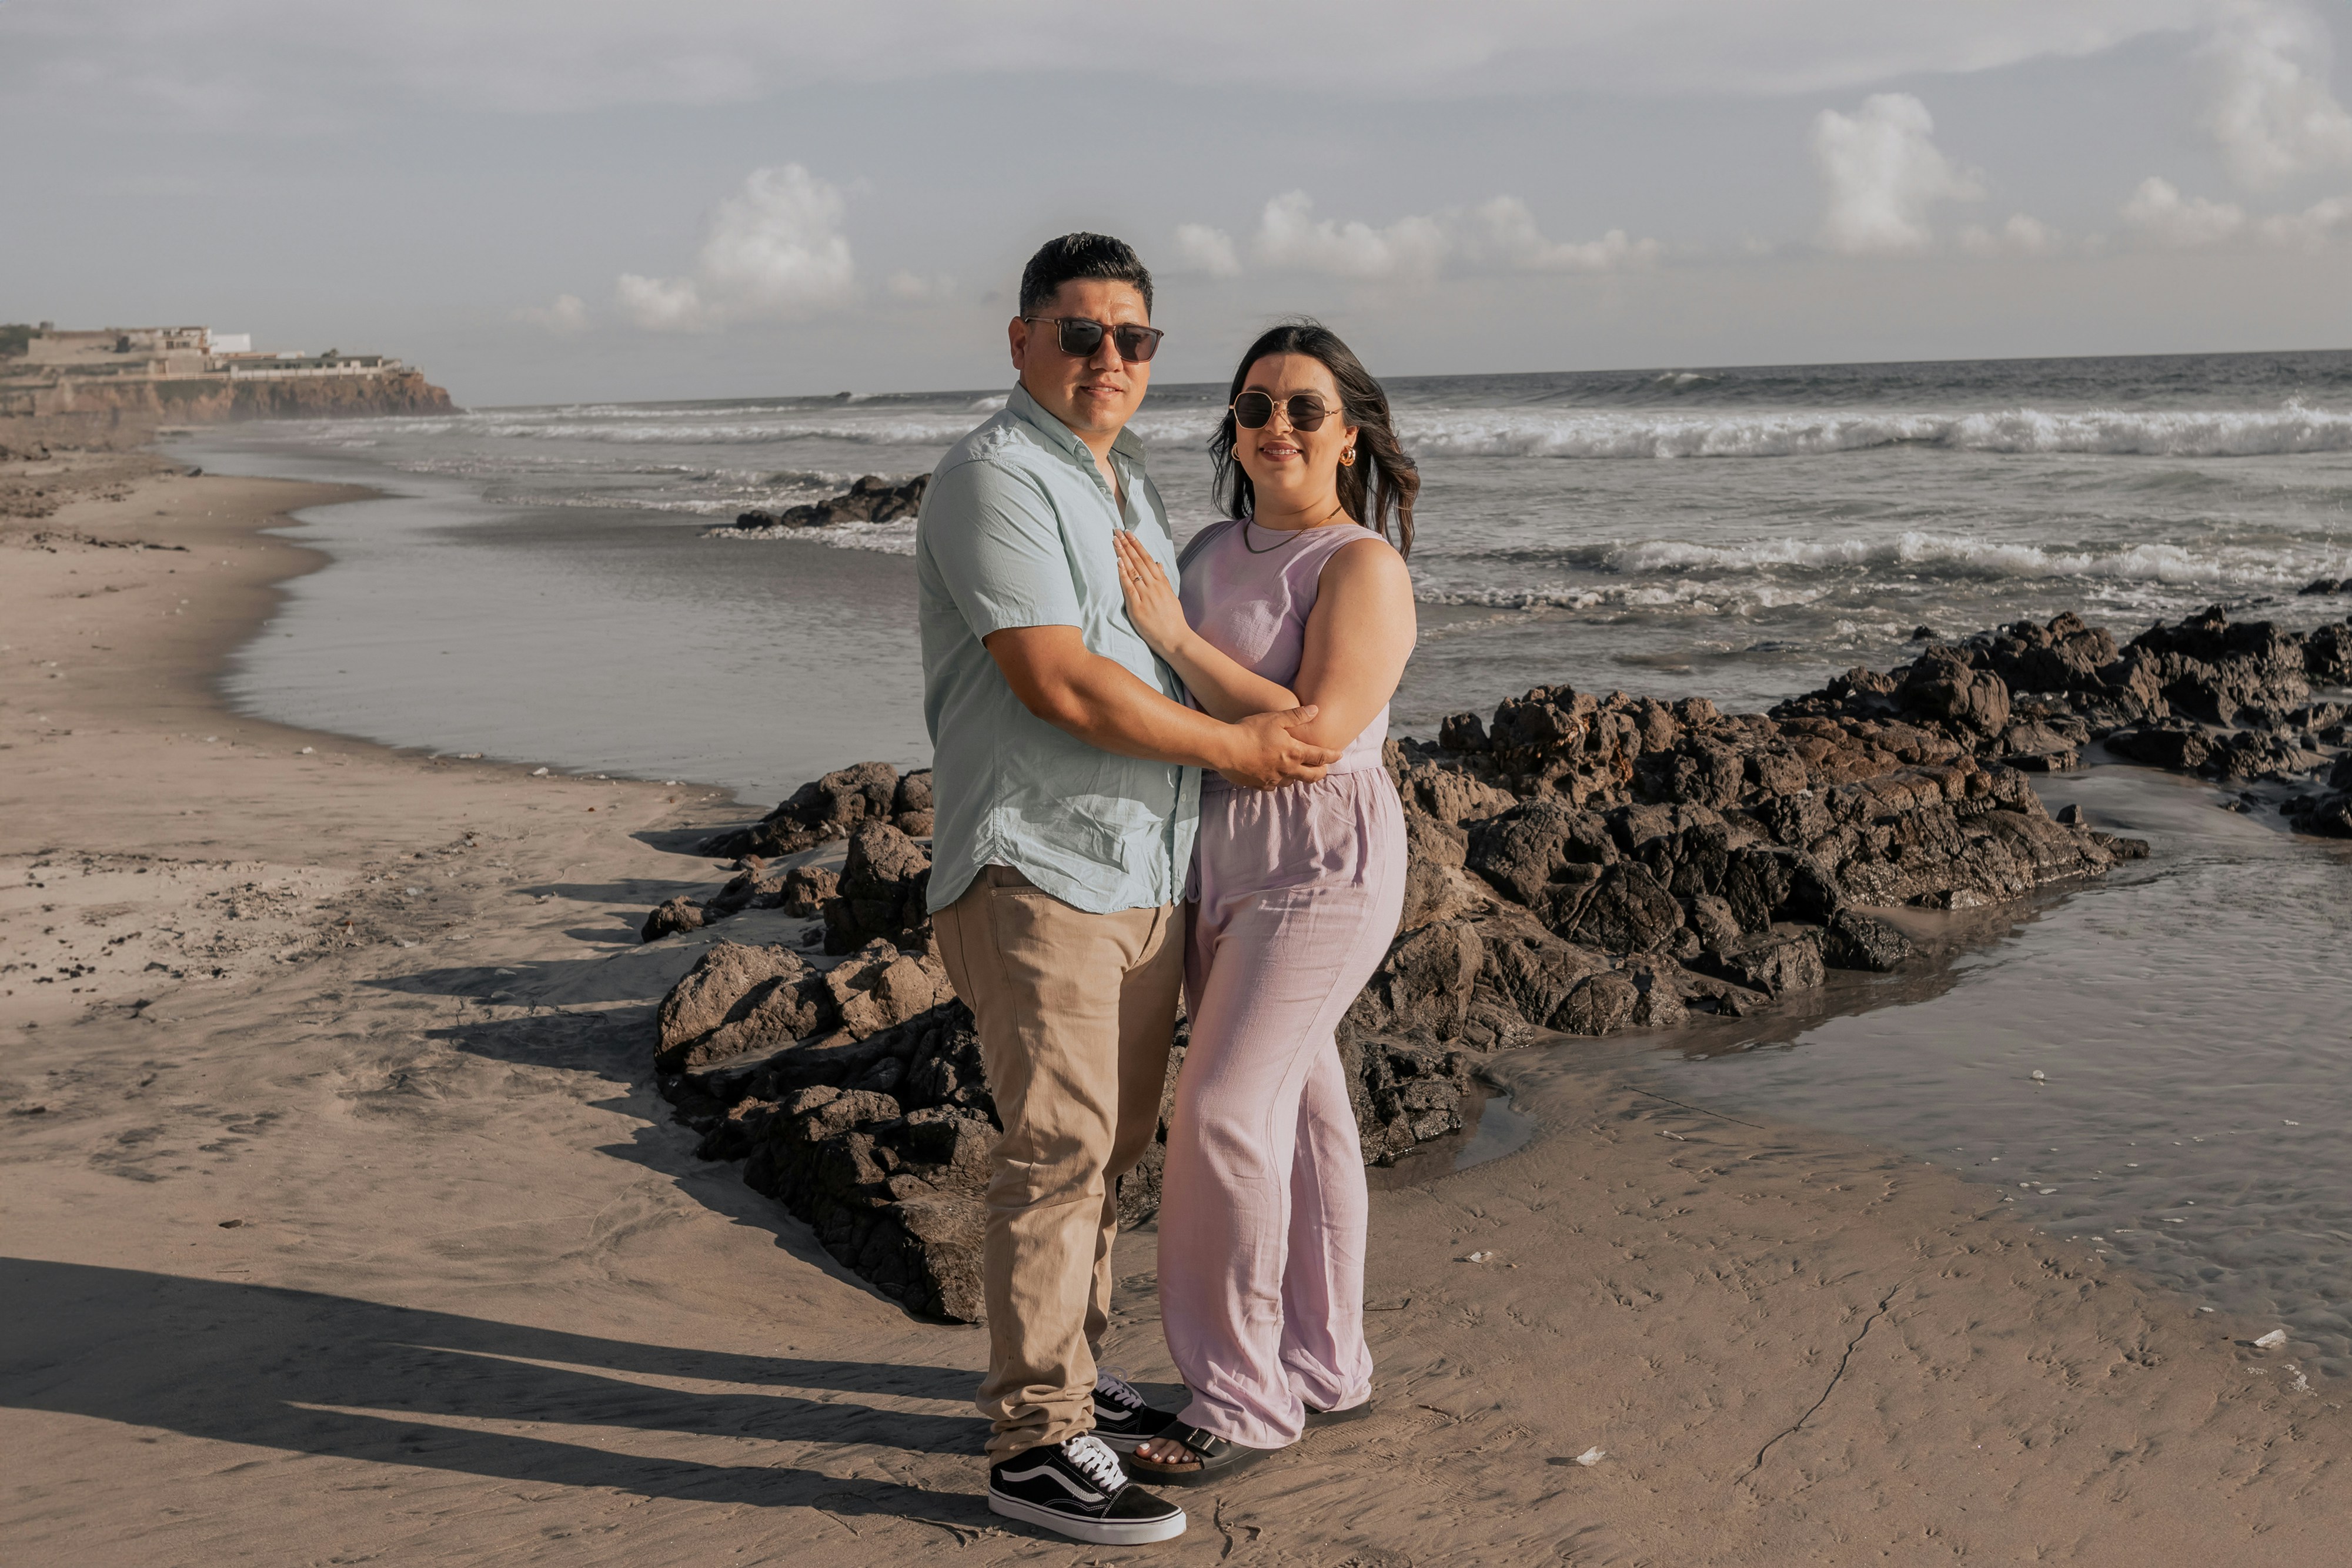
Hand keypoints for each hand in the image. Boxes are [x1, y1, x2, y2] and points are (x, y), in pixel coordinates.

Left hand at [1113, 528, 1190, 657]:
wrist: (1176, 639)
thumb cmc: (1173, 620)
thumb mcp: (1171, 595)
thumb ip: (1163, 579)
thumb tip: (1159, 564)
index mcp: (1162, 583)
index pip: (1148, 558)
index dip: (1137, 544)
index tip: (1129, 533)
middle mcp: (1154, 586)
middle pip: (1139, 560)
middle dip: (1127, 544)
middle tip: (1117, 530)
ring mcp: (1146, 595)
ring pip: (1133, 570)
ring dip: (1123, 554)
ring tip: (1114, 541)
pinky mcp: (1138, 607)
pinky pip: (1129, 587)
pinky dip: (1123, 573)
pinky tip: (1118, 562)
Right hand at [1219, 706, 1341, 789]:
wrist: (1224, 749)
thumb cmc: (1250, 730)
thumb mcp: (1275, 718)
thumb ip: (1297, 715)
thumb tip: (1316, 710)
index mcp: (1294, 753)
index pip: (1321, 757)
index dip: (1332, 756)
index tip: (1339, 755)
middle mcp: (1287, 770)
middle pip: (1312, 776)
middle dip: (1321, 772)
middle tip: (1324, 768)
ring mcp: (1274, 780)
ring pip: (1294, 782)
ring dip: (1300, 776)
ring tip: (1300, 770)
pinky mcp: (1260, 785)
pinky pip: (1274, 786)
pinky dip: (1279, 781)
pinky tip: (1276, 775)